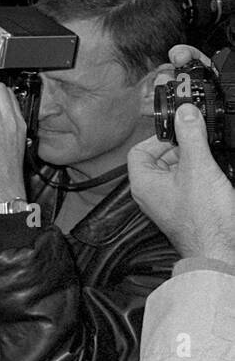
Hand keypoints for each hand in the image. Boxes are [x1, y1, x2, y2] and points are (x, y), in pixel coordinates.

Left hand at [129, 99, 234, 263]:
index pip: (139, 150)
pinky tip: (214, 176)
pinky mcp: (183, 208)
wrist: (220, 249)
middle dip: (181, 148)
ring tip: (208, 163)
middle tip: (199, 145)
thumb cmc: (204, 218)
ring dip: (192, 162)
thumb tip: (185, 112)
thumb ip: (190, 135)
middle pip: (159, 159)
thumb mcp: (198, 166)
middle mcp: (150, 193)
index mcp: (143, 182)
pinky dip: (199, 176)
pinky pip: (186, 184)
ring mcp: (167, 202)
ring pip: (175, 172)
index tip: (180, 131)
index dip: (159, 137)